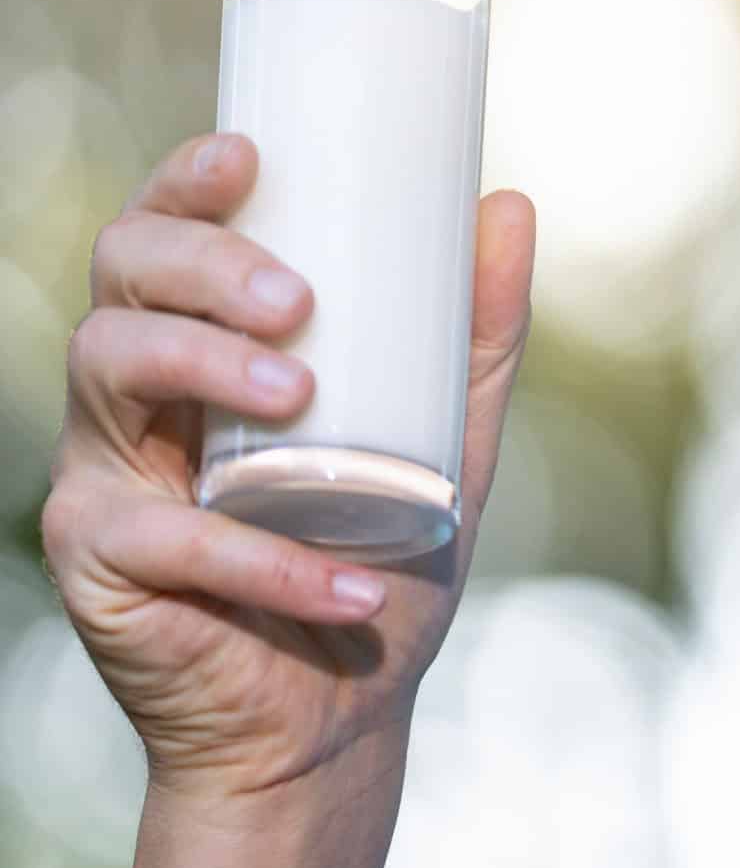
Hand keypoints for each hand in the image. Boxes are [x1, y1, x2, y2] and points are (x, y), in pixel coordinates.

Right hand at [41, 131, 534, 801]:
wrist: (342, 713)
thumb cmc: (378, 560)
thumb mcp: (449, 438)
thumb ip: (477, 335)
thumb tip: (508, 202)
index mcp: (200, 348)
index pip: (163, 238)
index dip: (183, 183)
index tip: (246, 154)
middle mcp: (135, 398)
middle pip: (122, 281)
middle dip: (205, 267)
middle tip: (300, 300)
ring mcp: (103, 474)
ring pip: (107, 370)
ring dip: (207, 366)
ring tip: (301, 395)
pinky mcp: (102, 564)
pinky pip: (170, 540)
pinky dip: (267, 562)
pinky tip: (346, 586)